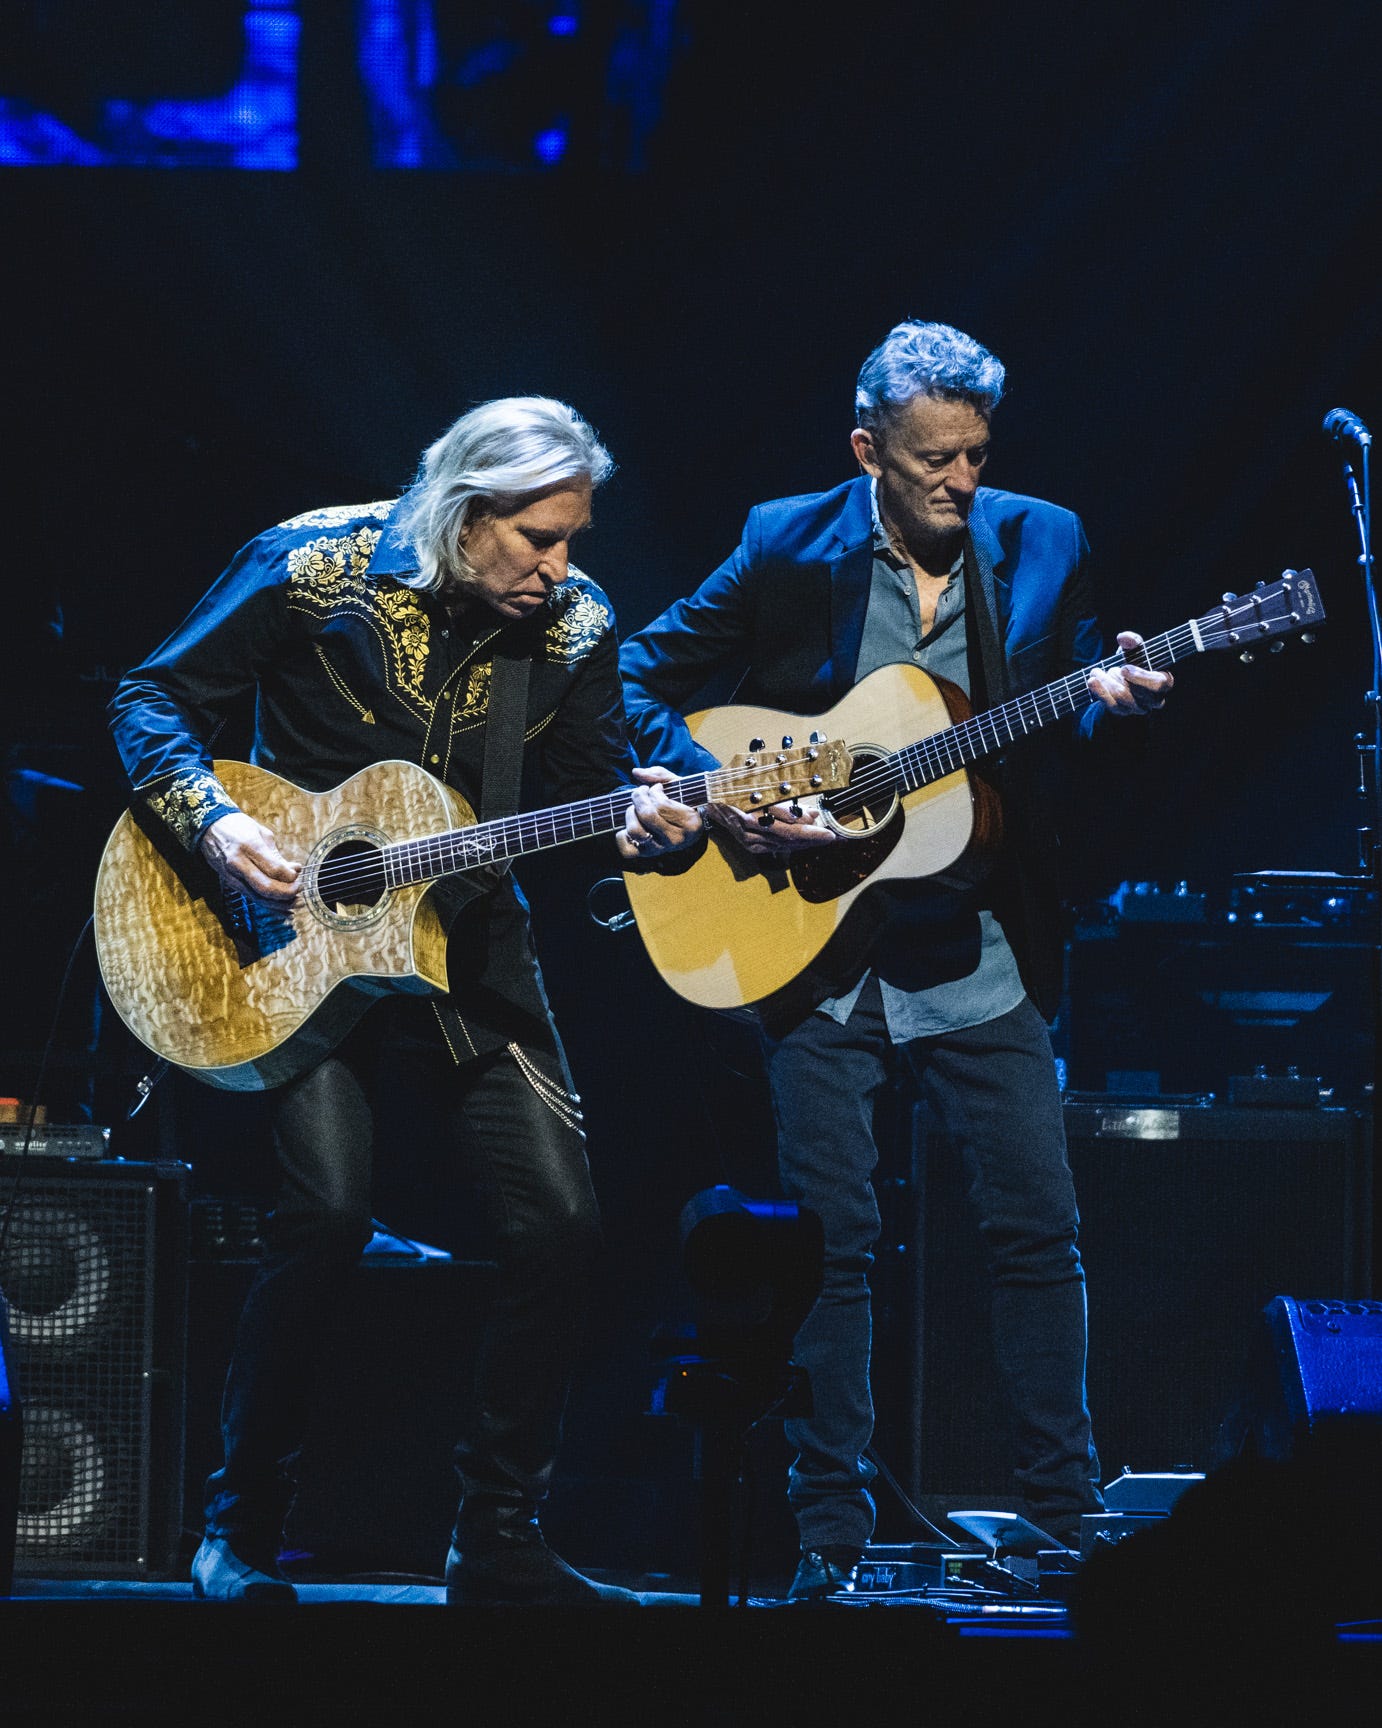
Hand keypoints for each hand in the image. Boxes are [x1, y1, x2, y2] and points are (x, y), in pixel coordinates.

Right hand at [200, 811, 300, 901]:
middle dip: (287, 893)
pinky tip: (283, 908)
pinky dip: (269, 905)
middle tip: (299, 888)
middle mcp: (238, 863)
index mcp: (248, 845)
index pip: (273, 869)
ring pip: (258, 898)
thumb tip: (295, 870)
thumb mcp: (261, 833)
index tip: (298, 873)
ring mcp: (231, 875)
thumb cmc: (238, 827)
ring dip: (280, 904)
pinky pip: (251, 898)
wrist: (208, 828)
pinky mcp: (229, 883)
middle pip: (266, 888)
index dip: (290, 876)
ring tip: (296, 902)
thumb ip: (277, 855)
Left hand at [615, 766, 705, 861]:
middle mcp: (677, 840)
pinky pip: (627, 849)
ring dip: (630, 813)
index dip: (653, 791)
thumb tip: (636, 772)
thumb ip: (659, 775)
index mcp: (690, 824)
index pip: (661, 804)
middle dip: (639, 797)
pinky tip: (631, 823)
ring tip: (635, 807)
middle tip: (641, 792)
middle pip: (647, 816)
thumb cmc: (682, 803)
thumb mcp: (679, 785)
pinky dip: (622, 836)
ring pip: (635, 831)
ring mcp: (661, 850)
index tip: (656, 788)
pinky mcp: (647, 855)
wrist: (687, 828)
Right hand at [707, 795, 836, 859]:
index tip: (825, 827)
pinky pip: (777, 848)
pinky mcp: (750, 846)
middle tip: (831, 837)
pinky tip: (804, 842)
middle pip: (787, 837)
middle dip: (812, 838)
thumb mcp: (757, 780)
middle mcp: (750, 829)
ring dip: (805, 842)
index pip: (786, 824)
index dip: (808, 828)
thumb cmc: (734, 782)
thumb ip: (784, 797)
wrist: (708, 797)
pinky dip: (792, 845)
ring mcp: (749, 840)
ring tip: (822, 838)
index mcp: (751, 811)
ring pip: (783, 845)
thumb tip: (810, 812)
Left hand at [1087, 631, 1173, 715]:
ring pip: (1123, 698)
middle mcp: (1154, 699)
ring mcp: (1138, 708)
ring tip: (1098, 671)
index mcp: (1164, 682)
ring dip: (1108, 682)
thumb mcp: (1135, 650)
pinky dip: (1100, 691)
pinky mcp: (1122, 712)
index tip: (1124, 668)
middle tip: (1111, 669)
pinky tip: (1092, 681)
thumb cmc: (1134, 663)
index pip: (1158, 684)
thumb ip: (1133, 641)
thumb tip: (1124, 638)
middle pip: (1138, 693)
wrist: (1121, 680)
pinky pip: (1110, 705)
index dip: (1141, 677)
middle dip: (1120, 678)